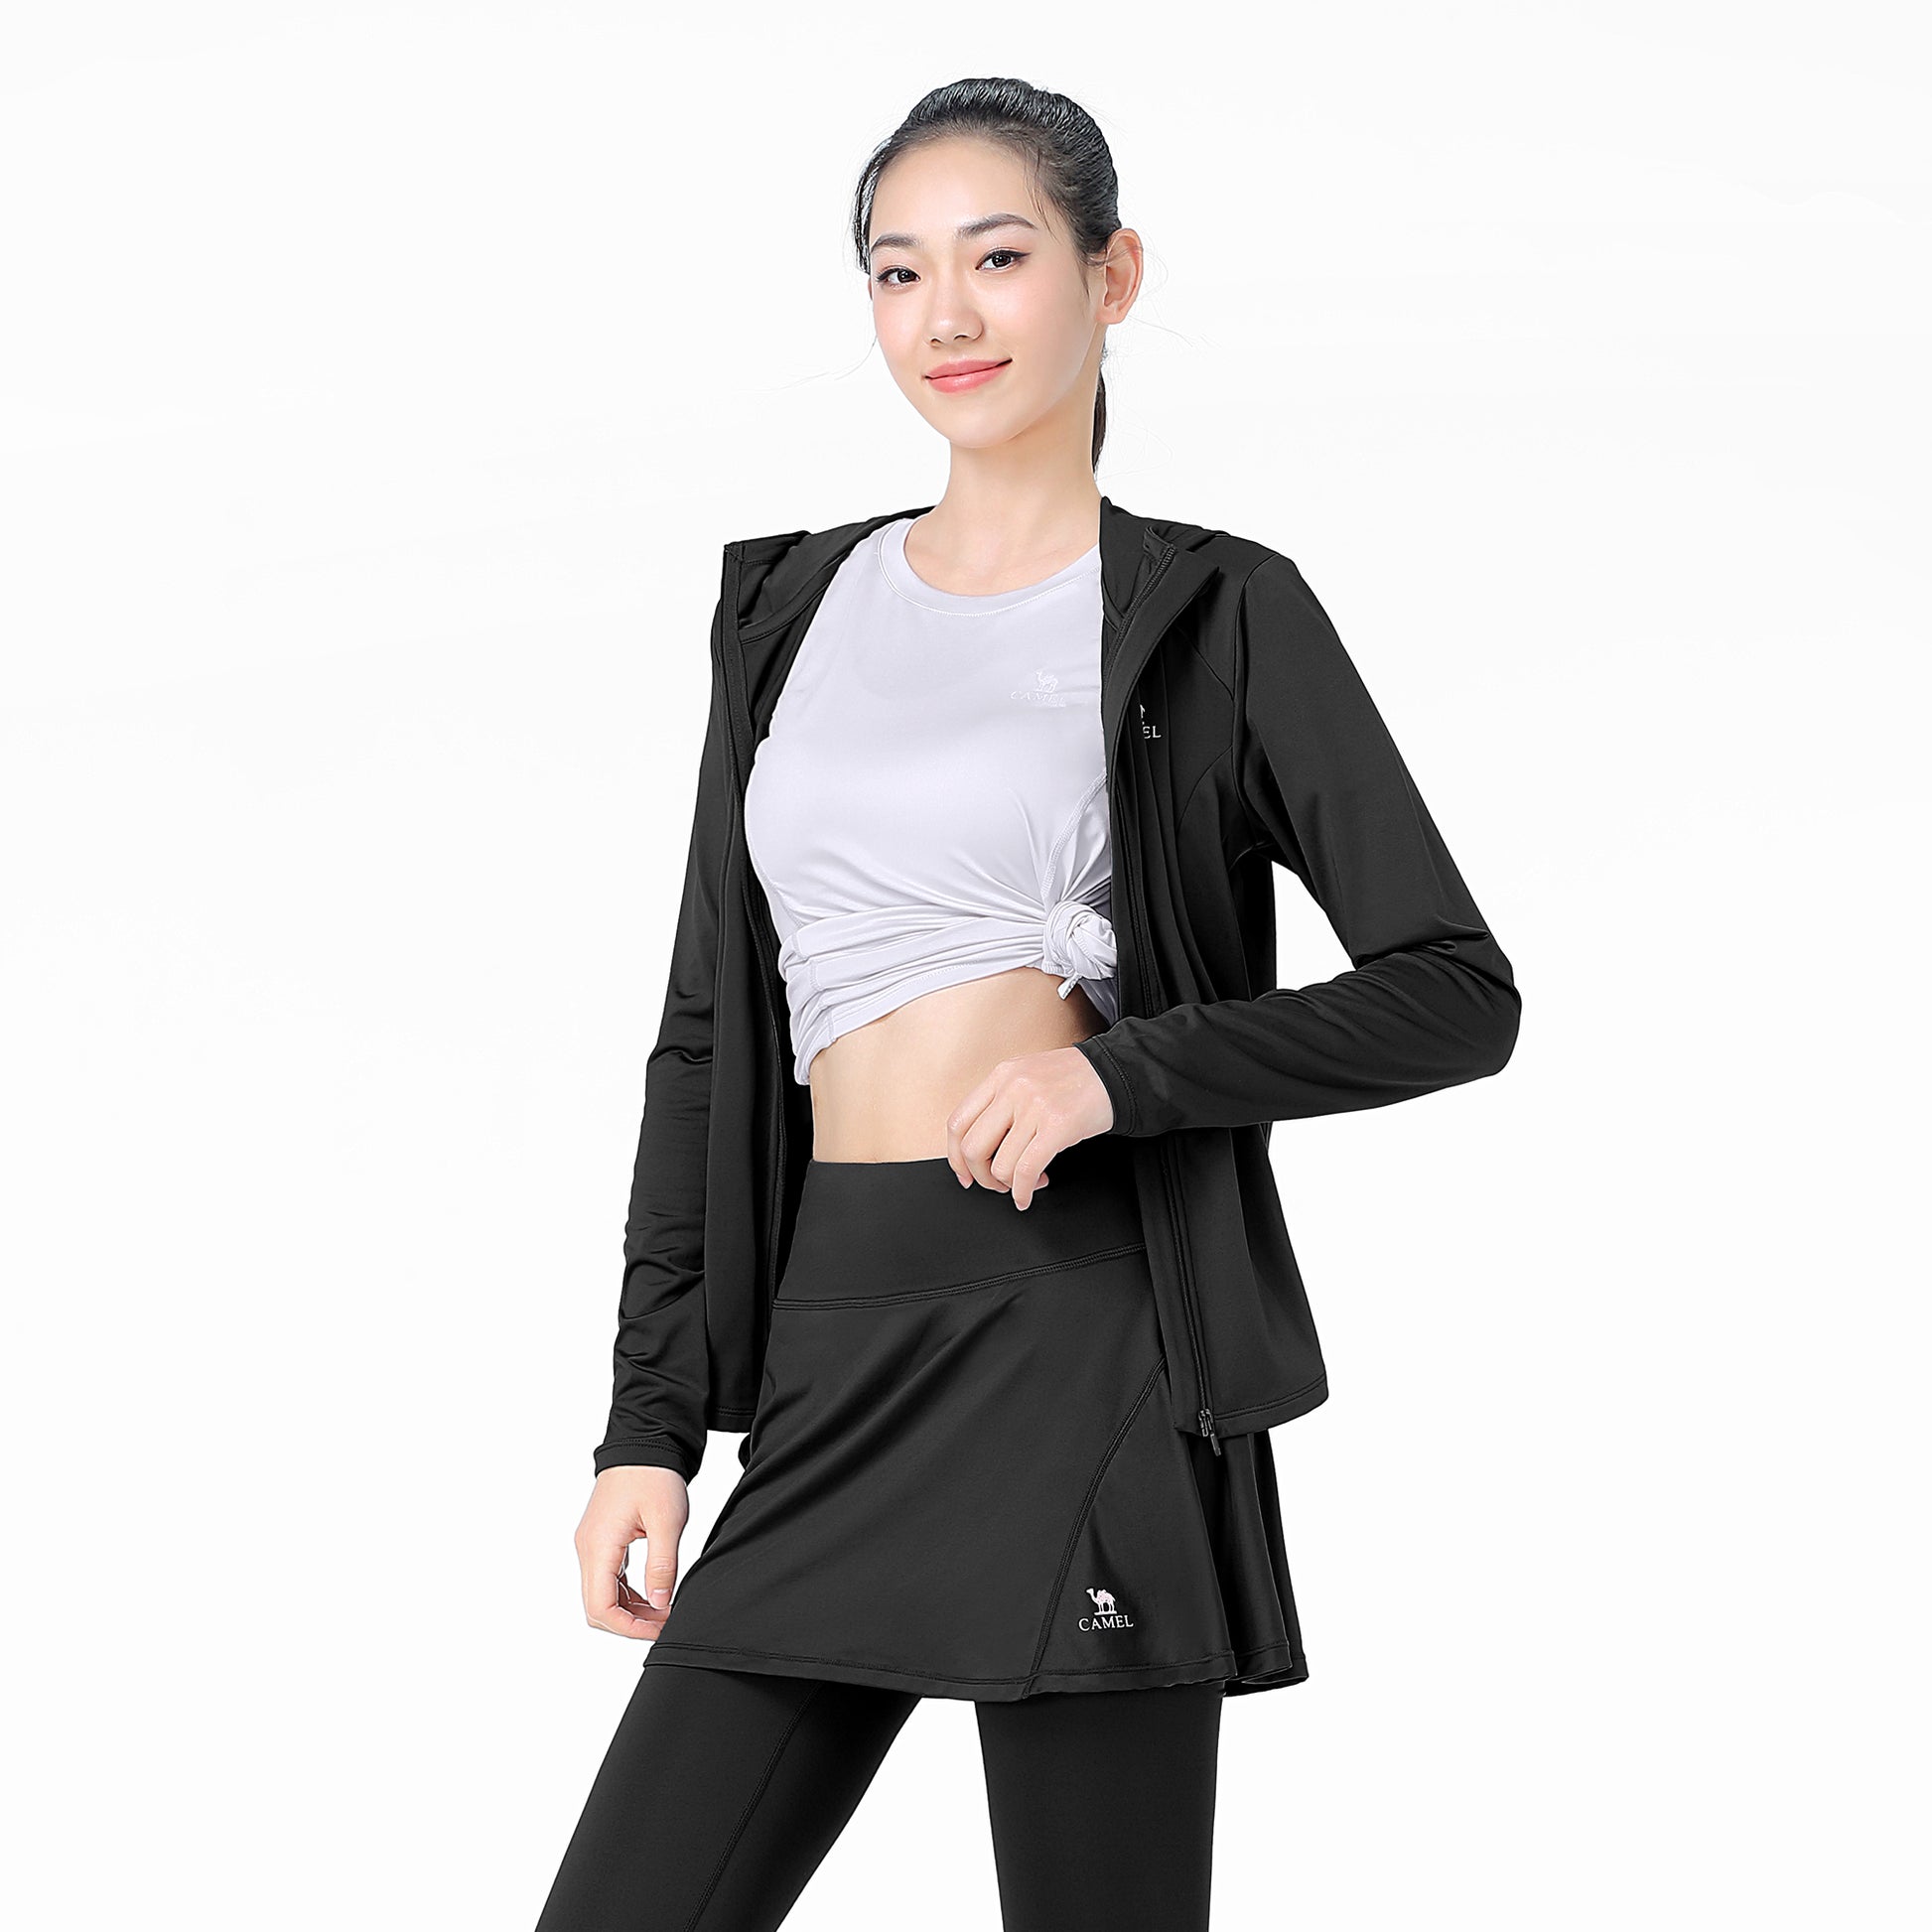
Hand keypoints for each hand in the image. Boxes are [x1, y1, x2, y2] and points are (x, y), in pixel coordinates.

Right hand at [575, 1465, 689, 1638]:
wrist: (642, 1444)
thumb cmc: (654, 1475)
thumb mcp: (667, 1520)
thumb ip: (662, 1565)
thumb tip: (659, 1604)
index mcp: (599, 1546)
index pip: (600, 1607)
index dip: (628, 1628)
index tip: (659, 1629)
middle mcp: (588, 1549)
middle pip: (596, 1607)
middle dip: (629, 1623)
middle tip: (664, 1622)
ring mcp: (591, 1546)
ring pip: (601, 1596)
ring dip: (629, 1610)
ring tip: (663, 1610)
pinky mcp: (600, 1542)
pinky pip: (607, 1580)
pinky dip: (626, 1594)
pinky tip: (652, 1595)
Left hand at [946, 1043, 1114, 1207]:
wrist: (1115, 1072)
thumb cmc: (1073, 1079)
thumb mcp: (1027, 1076)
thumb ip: (1001, 1102)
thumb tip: (979, 1146)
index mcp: (1000, 1076)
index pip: (957, 1123)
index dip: (956, 1157)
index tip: (965, 1174)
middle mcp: (1012, 1088)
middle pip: (972, 1148)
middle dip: (981, 1177)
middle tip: (995, 1184)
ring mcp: (1034, 1106)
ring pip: (1000, 1165)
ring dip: (1009, 1185)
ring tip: (1025, 1183)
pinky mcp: (1057, 1126)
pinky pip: (1027, 1170)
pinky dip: (1024, 1191)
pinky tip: (1030, 1193)